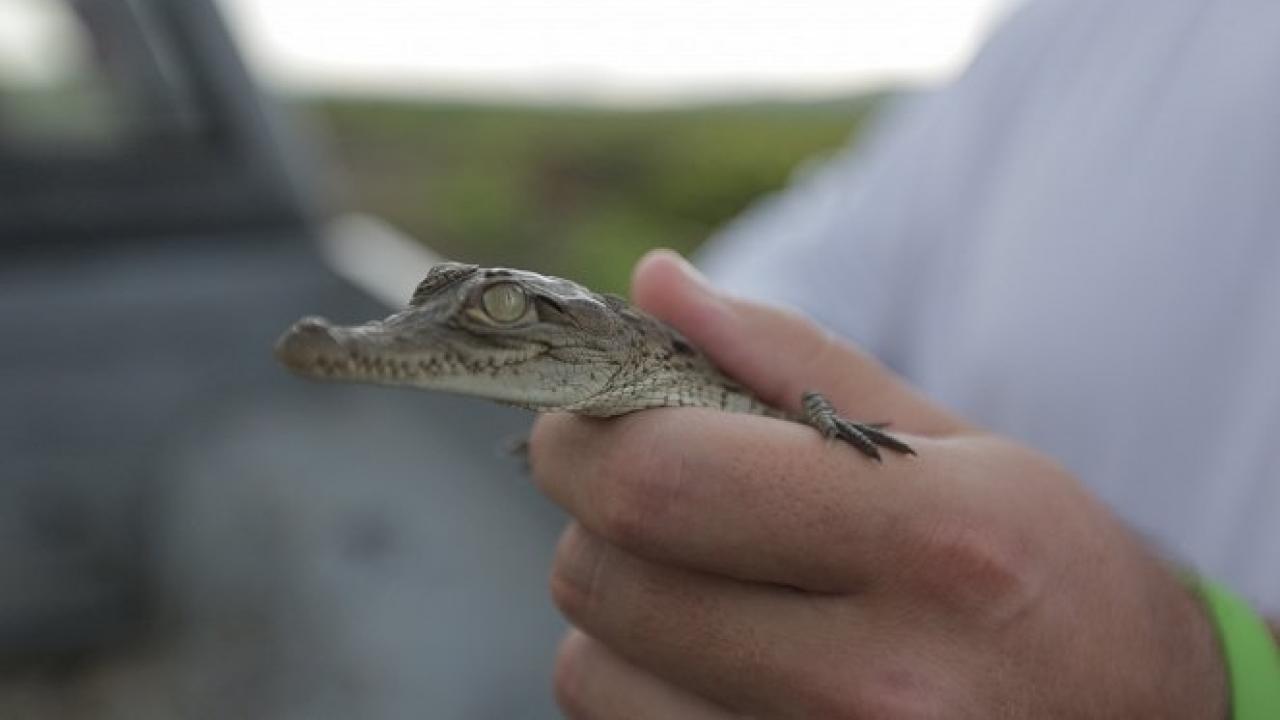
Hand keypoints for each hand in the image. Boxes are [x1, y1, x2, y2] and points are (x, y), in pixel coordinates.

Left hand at [529, 250, 1226, 718]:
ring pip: (591, 671)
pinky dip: (641, 683)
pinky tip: (721, 660)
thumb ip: (794, 360)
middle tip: (650, 490)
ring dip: (615, 610)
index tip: (584, 416)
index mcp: (932, 543)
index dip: (585, 434)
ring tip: (706, 588)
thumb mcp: (959, 445)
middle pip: (605, 577)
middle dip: (593, 511)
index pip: (662, 479)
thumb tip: (655, 283)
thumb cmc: (1049, 574)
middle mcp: (878, 682)